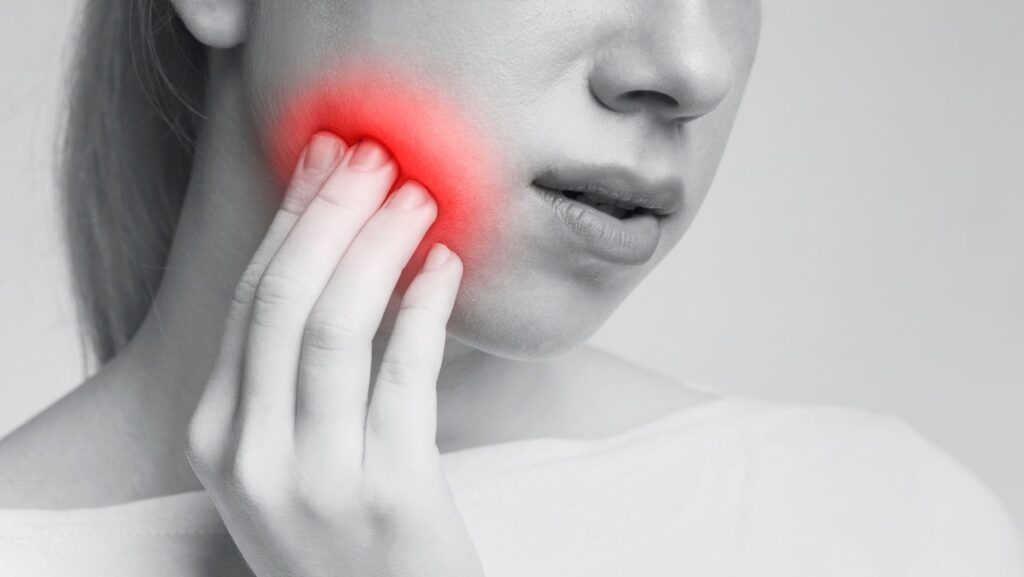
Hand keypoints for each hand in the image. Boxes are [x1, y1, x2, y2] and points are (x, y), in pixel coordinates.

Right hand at [185, 133, 484, 576]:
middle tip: (376, 157)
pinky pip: (405, 375)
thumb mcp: (289, 461)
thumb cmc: (347, 536)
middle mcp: (253, 457)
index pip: (248, 299)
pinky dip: (424, 308)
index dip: (292, 219)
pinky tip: (445, 267)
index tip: (328, 159)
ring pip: (335, 326)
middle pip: (283, 299)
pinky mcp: (390, 496)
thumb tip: (335, 253)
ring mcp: (317, 480)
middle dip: (331, 213)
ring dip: (379, 245)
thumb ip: (291, 378)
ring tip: (418, 198)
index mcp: (218, 438)